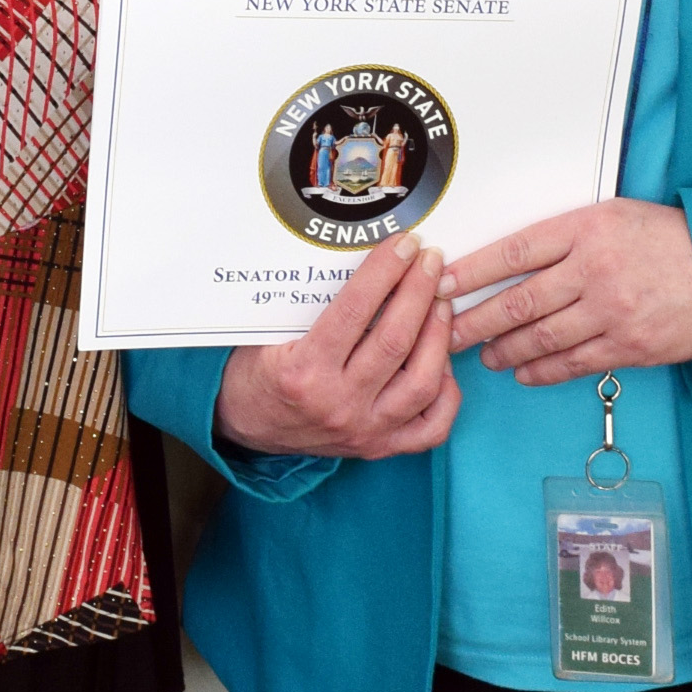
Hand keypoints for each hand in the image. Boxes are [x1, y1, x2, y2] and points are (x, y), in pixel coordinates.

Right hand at [214, 232, 459, 458]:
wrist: (244, 424)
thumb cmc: (257, 370)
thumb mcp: (268, 331)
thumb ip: (311, 304)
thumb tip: (367, 263)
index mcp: (304, 371)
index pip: (356, 309)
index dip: (386, 270)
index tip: (405, 244)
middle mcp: (338, 404)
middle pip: (395, 340)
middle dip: (420, 291)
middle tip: (431, 260)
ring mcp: (363, 430)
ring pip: (422, 382)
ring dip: (438, 334)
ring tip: (441, 302)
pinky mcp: (379, 447)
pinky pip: (431, 428)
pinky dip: (447, 393)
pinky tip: (444, 362)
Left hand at [440, 200, 691, 385]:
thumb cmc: (669, 239)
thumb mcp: (614, 217)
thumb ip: (566, 237)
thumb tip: (511, 261)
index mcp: (586, 228)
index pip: (513, 252)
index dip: (471, 272)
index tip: (442, 284)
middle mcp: (595, 270)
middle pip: (518, 301)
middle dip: (473, 320)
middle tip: (445, 332)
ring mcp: (612, 311)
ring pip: (540, 337)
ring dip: (503, 349)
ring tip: (482, 355)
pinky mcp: (630, 346)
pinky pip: (572, 363)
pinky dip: (541, 370)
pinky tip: (522, 372)